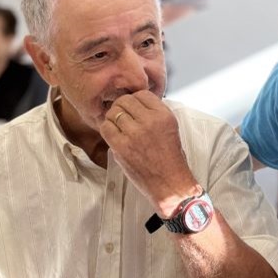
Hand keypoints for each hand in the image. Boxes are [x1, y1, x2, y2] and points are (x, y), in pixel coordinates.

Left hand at [100, 90, 197, 216]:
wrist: (170, 183)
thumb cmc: (171, 158)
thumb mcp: (171, 128)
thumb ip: (155, 113)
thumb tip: (135, 103)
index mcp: (164, 115)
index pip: (142, 94)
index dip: (135, 100)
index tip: (133, 108)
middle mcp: (150, 121)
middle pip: (125, 100)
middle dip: (121, 106)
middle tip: (121, 116)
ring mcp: (134, 134)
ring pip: (113, 112)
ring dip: (113, 118)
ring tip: (118, 127)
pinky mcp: (121, 147)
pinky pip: (106, 127)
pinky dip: (107, 129)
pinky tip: (114, 135)